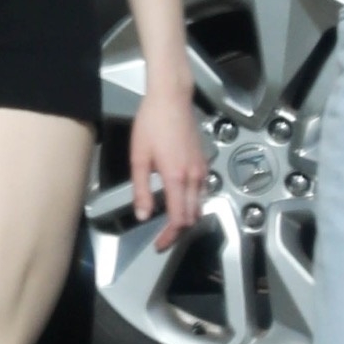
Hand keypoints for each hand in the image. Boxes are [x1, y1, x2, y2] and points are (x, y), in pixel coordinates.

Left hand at [125, 84, 208, 250]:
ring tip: (169, 224)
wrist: (172, 99)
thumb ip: (141, 190)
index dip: (170, 237)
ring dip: (187, 218)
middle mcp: (194, 177)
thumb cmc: (151, 125)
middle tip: (162, 238)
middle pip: (193, 216)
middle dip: (178, 232)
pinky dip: (193, 203)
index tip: (159, 245)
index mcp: (176, 178)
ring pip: (200, 205)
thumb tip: (143, 216)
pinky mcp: (204, 162)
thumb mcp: (139, 158)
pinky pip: (202, 191)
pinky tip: (179, 201)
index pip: (179, 220)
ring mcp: (202, 169)